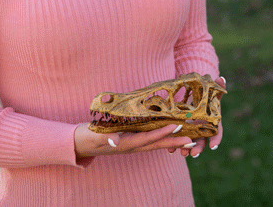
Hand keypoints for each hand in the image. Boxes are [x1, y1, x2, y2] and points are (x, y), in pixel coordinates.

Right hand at [74, 122, 192, 159]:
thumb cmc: (88, 138)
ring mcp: (132, 144)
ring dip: (171, 141)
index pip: (148, 138)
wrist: (80, 144)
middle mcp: (132, 146)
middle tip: (192, 140)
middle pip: (157, 144)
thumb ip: (106, 138)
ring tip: (187, 140)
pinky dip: (161, 138)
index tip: (176, 128)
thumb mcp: (95, 137)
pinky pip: (150, 140)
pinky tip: (169, 135)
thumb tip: (116, 141)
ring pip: (155, 143)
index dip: (162, 133)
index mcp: (126, 144)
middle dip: (174, 142)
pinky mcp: (131, 140)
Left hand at [175, 75, 226, 158]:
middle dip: (198, 147)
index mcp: (212, 120)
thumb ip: (217, 86)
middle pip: (202, 140)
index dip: (216, 139)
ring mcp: (193, 130)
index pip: (216, 131)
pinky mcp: (183, 130)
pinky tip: (170, 149)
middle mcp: (203, 128)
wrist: (193, 93)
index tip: (213, 146)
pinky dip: (175, 144)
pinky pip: (179, 139)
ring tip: (181, 153)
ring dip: (186, 148)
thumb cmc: (205, 93)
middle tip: (193, 154)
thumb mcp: (211, 90)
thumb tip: (222, 78)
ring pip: (190, 142)